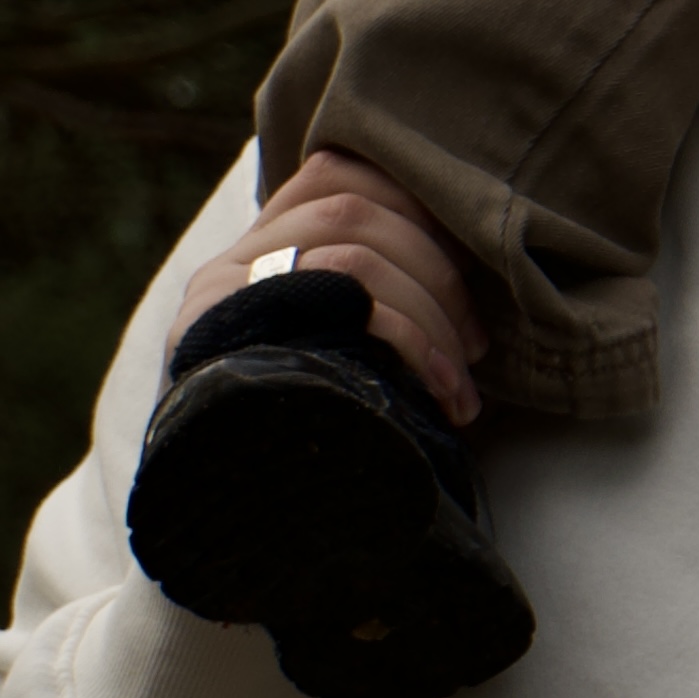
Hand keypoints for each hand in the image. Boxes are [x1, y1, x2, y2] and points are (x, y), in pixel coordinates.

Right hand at [172, 156, 483, 426]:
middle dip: (438, 267)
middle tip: (480, 340)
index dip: (404, 195)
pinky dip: (418, 342)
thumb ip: (355, 306)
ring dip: (435, 313)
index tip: (458, 253)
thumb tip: (460, 271)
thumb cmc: (290, 442)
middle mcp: (229, 265)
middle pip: (354, 209)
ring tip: (464, 379)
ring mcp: (225, 299)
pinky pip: (350, 304)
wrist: (218, 524)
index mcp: (252, 253)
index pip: (331, 173)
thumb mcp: (319, 359)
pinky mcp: (235, 340)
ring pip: (357, 254)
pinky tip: (444, 394)